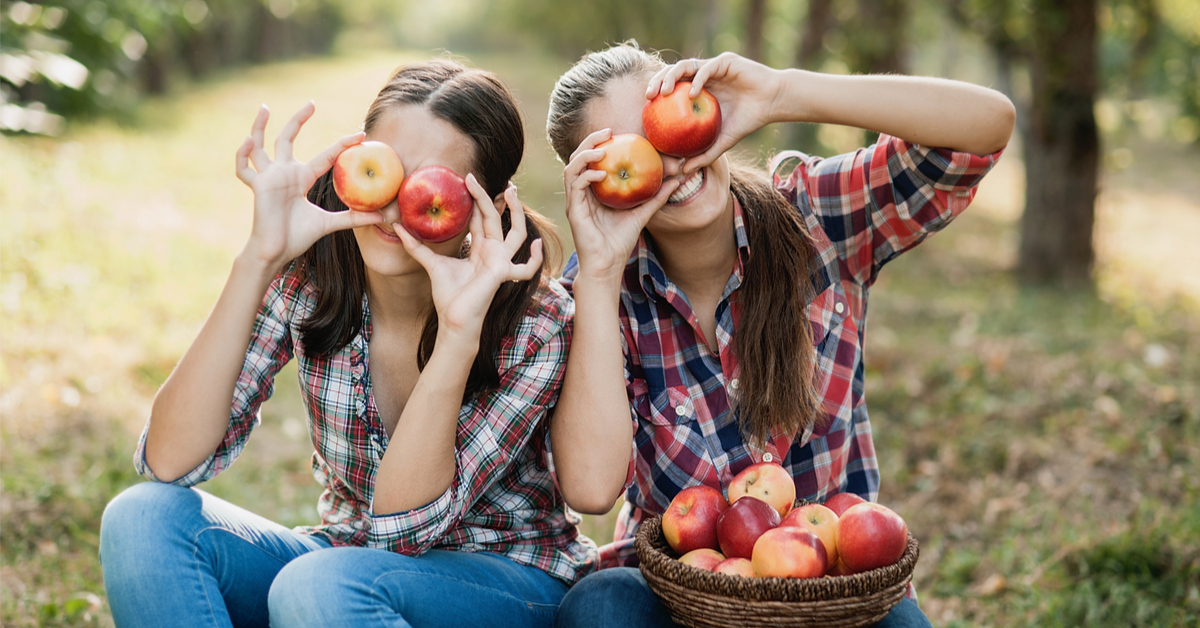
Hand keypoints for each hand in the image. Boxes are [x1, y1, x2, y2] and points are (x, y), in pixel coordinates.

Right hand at [234, 102, 383, 269]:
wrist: (275, 251)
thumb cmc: (297, 237)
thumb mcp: (329, 223)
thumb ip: (352, 218)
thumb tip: (381, 217)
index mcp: (302, 178)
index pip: (325, 156)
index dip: (342, 145)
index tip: (359, 133)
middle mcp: (285, 172)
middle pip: (288, 138)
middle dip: (298, 120)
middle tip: (312, 103)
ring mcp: (269, 177)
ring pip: (260, 146)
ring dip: (259, 127)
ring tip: (264, 107)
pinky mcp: (257, 186)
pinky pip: (244, 168)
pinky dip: (242, 154)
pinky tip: (248, 141)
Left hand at [396, 176, 543, 340]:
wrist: (453, 318)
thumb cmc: (448, 295)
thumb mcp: (431, 264)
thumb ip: (416, 246)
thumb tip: (397, 227)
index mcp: (481, 248)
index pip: (480, 218)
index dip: (475, 199)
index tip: (467, 179)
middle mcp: (493, 252)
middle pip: (495, 218)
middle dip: (488, 196)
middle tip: (475, 177)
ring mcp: (501, 261)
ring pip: (516, 232)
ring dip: (516, 211)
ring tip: (511, 191)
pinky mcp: (502, 273)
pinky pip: (526, 268)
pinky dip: (535, 259)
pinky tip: (536, 245)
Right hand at [562, 128, 680, 285]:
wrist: (607, 265)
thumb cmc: (621, 242)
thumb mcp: (642, 214)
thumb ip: (656, 197)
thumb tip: (676, 180)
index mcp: (593, 191)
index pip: (592, 160)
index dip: (600, 143)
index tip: (616, 133)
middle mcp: (581, 193)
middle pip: (578, 158)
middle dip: (590, 141)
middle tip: (608, 131)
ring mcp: (575, 201)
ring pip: (571, 167)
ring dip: (584, 154)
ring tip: (602, 148)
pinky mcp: (573, 210)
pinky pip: (575, 185)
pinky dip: (586, 175)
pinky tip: (600, 174)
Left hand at [646, 53, 785, 173]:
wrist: (773, 103)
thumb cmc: (748, 120)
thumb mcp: (722, 141)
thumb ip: (703, 154)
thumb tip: (683, 172)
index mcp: (698, 89)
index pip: (670, 86)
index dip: (656, 92)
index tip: (646, 108)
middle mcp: (702, 75)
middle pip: (672, 73)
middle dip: (656, 81)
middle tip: (649, 97)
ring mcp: (713, 67)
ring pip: (685, 65)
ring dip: (670, 76)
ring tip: (664, 92)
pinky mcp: (725, 61)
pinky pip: (706, 69)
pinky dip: (697, 80)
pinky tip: (691, 94)